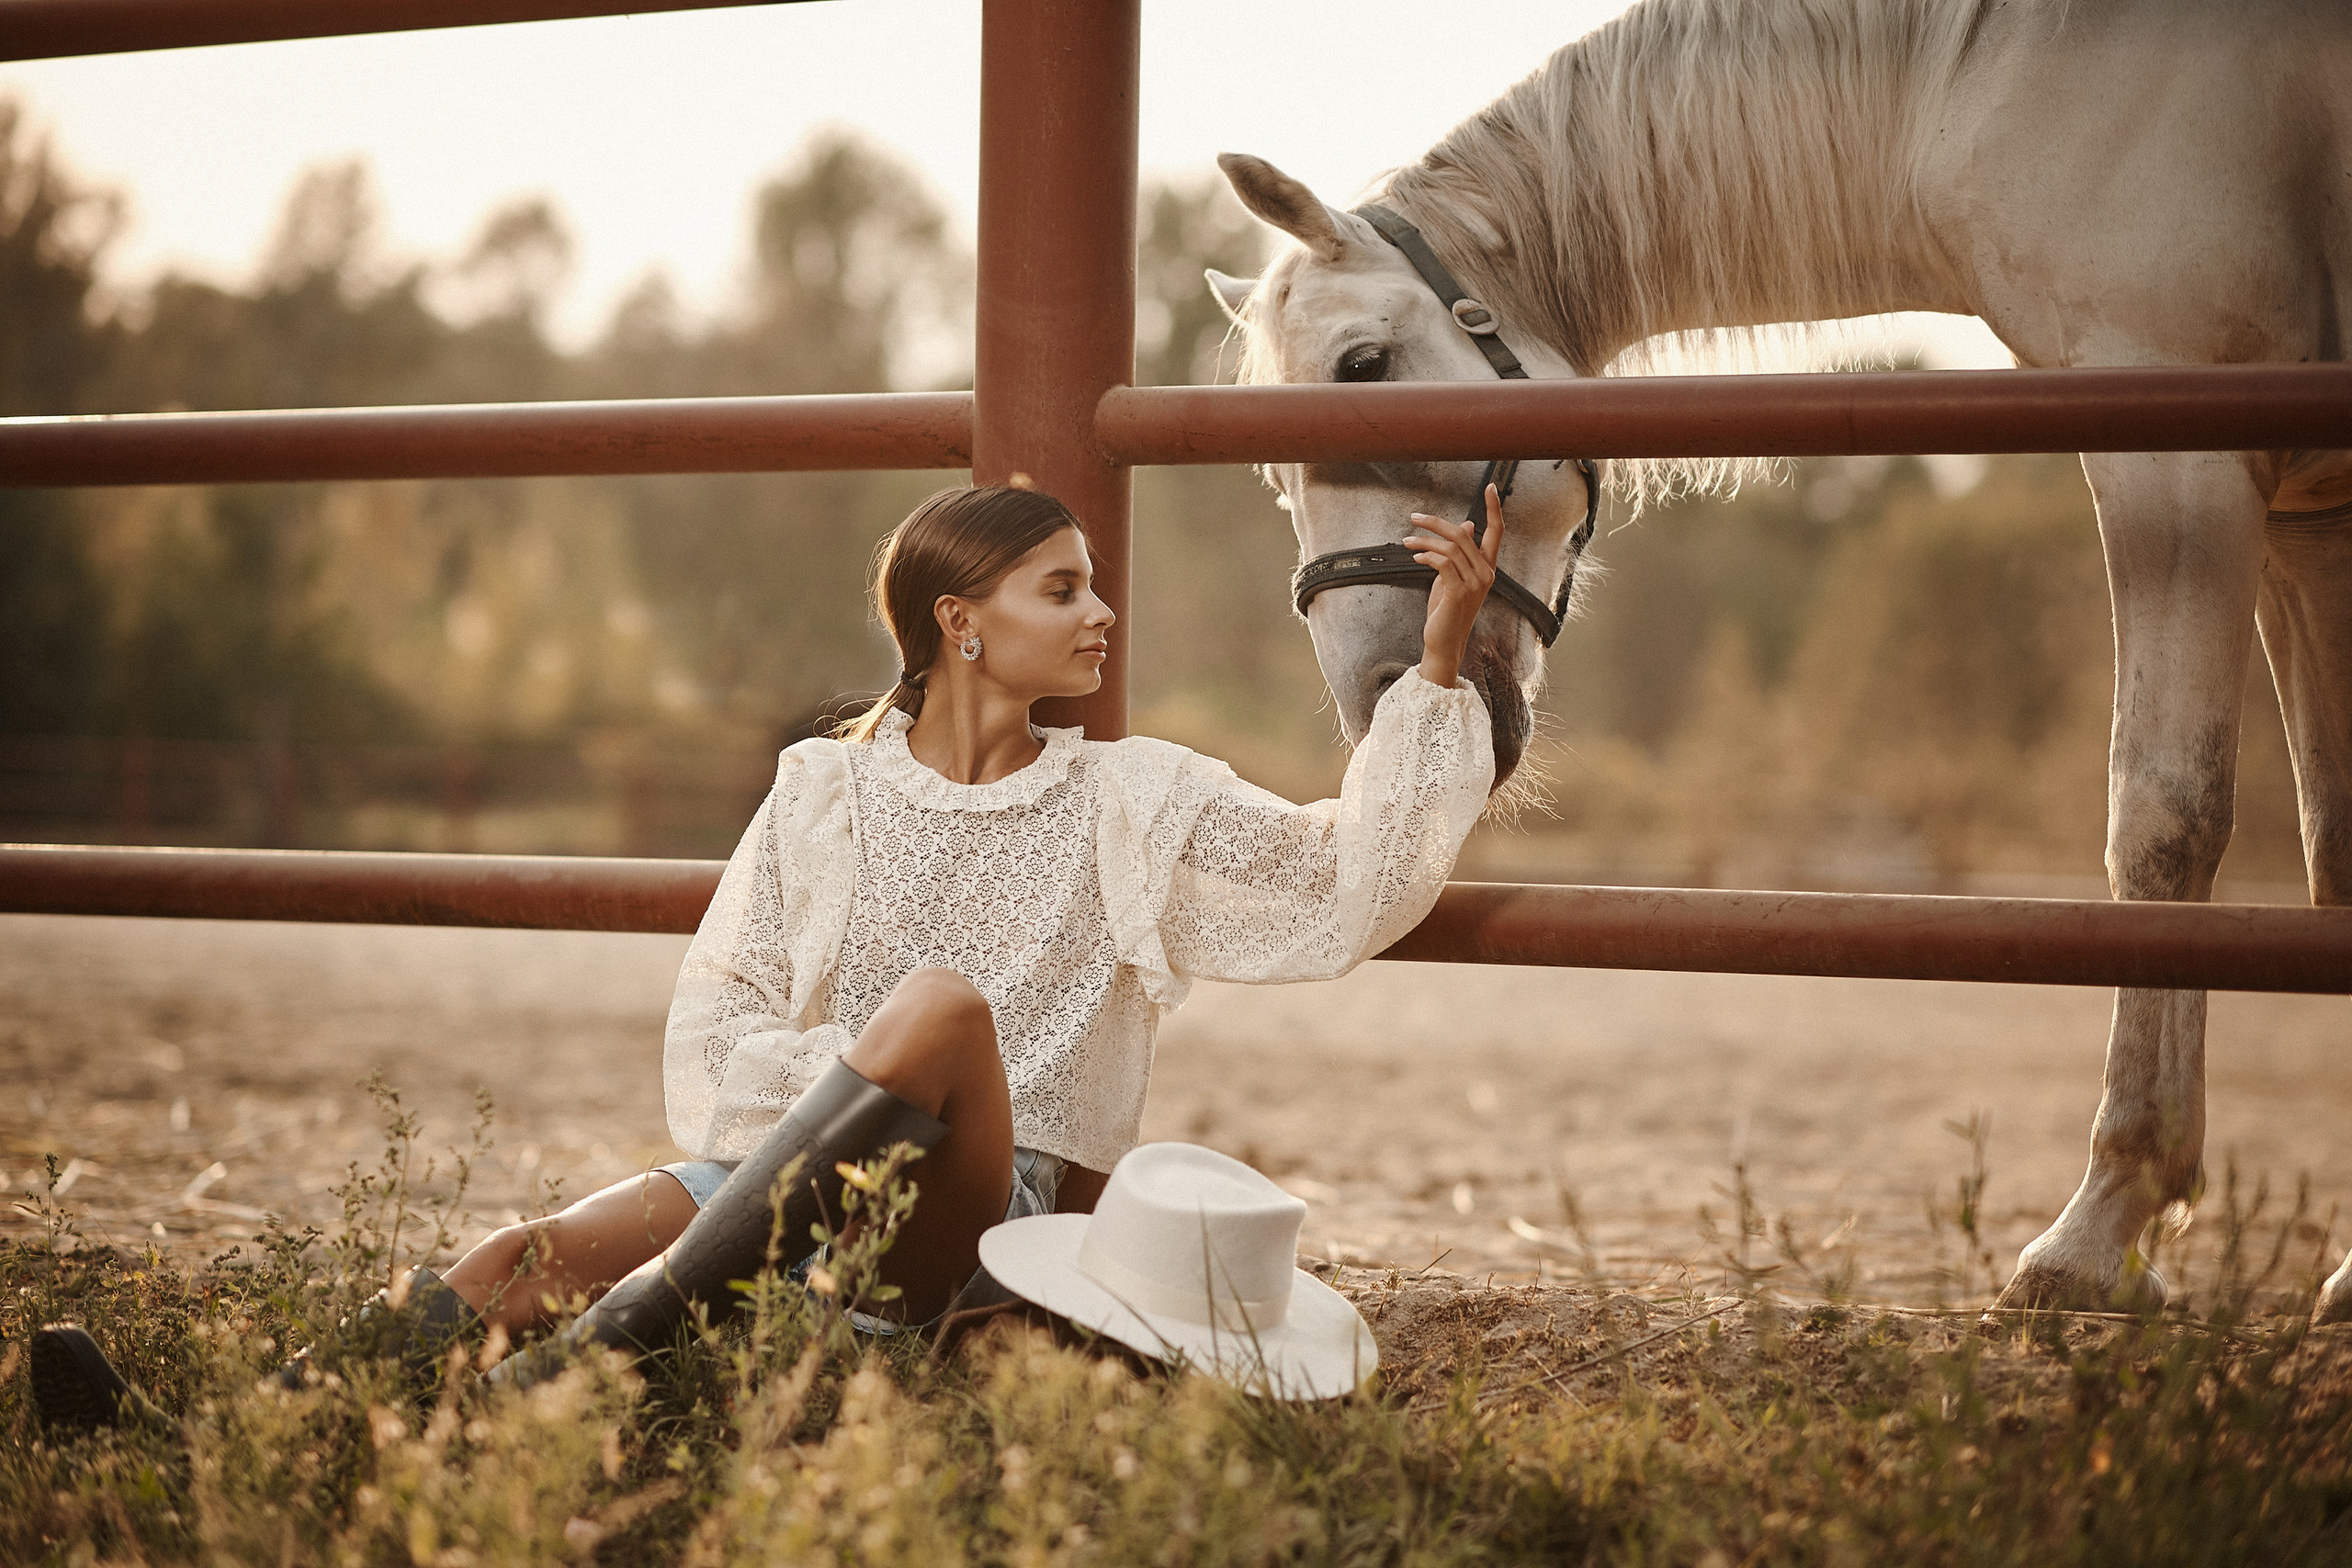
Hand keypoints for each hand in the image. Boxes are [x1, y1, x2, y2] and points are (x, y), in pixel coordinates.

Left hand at [1404, 483, 1503, 688]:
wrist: (1443, 641)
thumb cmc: (1446, 610)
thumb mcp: (1452, 577)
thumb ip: (1460, 553)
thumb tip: (1467, 525)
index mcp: (1487, 568)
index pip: (1496, 532)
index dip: (1494, 509)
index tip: (1490, 487)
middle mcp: (1486, 574)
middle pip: (1463, 534)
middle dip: (1436, 523)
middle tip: (1414, 517)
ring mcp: (1474, 584)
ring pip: (1450, 547)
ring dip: (1424, 541)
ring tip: (1407, 542)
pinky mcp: (1459, 592)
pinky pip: (1442, 563)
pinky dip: (1426, 556)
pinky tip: (1415, 559)